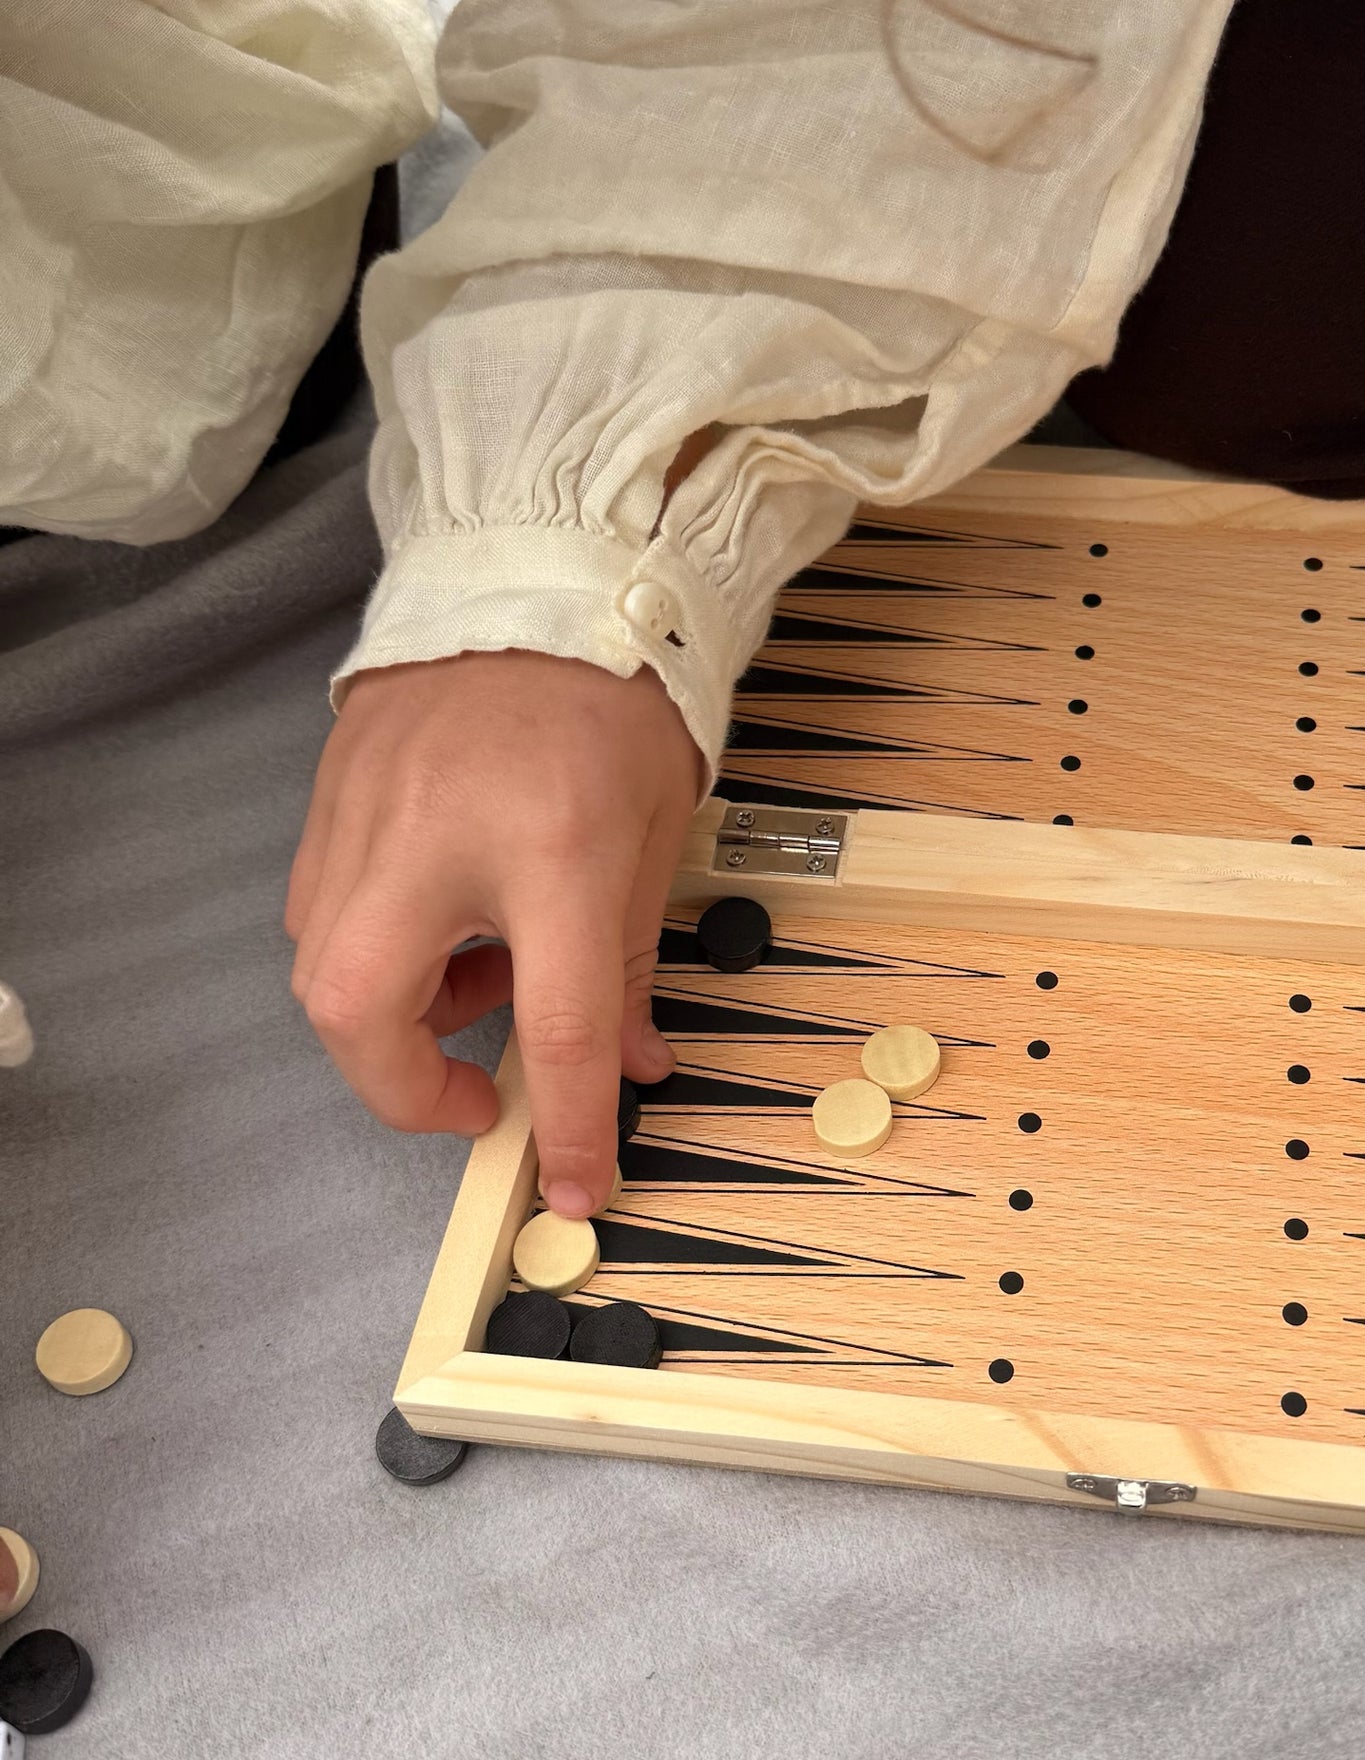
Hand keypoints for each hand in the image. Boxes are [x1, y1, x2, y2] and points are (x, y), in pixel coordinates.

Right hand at [286, 650, 705, 1214]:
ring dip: (391, 1013)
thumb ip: (630, 963)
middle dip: (403, 1089)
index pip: (555, 1025)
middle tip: (474, 1097)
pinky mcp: (329, 795)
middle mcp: (437, 836)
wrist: (541, 574)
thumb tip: (628, 1067)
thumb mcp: (652, 838)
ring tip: (482, 980)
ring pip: (320, 966)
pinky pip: (318, 907)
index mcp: (552, 847)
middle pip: (356, 1013)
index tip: (570, 1185)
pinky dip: (371, 948)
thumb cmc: (614, 700)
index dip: (566, 1123)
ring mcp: (366, 813)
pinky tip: (439, 923)